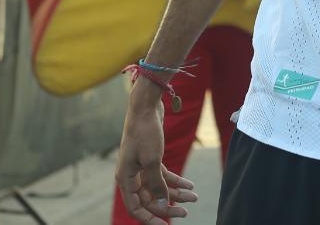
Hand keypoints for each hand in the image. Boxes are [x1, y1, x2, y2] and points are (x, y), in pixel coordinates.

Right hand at [116, 86, 197, 222]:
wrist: (146, 106)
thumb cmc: (145, 132)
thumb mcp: (152, 161)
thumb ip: (157, 186)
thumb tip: (163, 206)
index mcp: (126, 178)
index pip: (135, 208)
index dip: (150, 219)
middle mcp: (131, 175)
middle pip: (150, 199)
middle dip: (168, 206)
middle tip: (187, 212)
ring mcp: (141, 167)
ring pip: (159, 187)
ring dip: (176, 194)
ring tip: (194, 197)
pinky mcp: (151, 159)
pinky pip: (163, 176)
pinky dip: (176, 181)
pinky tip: (190, 185)